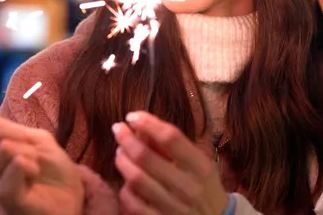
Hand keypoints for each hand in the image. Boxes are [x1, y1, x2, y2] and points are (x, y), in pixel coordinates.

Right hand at [0, 97, 84, 214]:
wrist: (70, 199)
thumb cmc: (52, 169)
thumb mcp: (34, 139)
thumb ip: (7, 127)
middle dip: (18, 134)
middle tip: (32, 152)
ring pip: (6, 147)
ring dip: (31, 154)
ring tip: (35, 170)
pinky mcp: (1, 195)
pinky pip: (17, 163)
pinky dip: (33, 166)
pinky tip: (33, 180)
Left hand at [112, 111, 228, 214]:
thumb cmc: (204, 187)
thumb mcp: (199, 163)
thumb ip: (174, 147)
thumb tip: (142, 127)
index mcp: (200, 167)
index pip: (171, 138)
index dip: (148, 123)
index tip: (133, 116)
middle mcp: (188, 187)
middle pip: (146, 157)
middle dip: (126, 139)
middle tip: (118, 128)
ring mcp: (174, 207)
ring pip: (136, 179)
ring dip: (122, 161)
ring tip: (119, 151)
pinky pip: (133, 204)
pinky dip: (125, 190)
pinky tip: (125, 181)